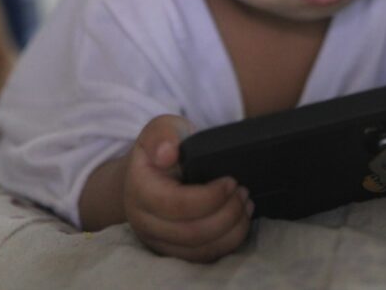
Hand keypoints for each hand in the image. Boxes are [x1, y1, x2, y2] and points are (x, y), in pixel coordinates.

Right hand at [124, 115, 252, 261]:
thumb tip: (167, 154)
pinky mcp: (174, 250)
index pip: (177, 205)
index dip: (211, 197)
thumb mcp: (163, 128)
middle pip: (192, 232)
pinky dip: (228, 241)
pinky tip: (240, 220)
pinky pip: (204, 257)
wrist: (153, 172)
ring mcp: (158, 240)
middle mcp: (144, 221)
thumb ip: (163, 133)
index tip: (231, 181)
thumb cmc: (164, 148)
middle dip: (227, 213)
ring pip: (200, 249)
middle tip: (243, 191)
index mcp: (140, 189)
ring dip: (232, 228)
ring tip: (245, 203)